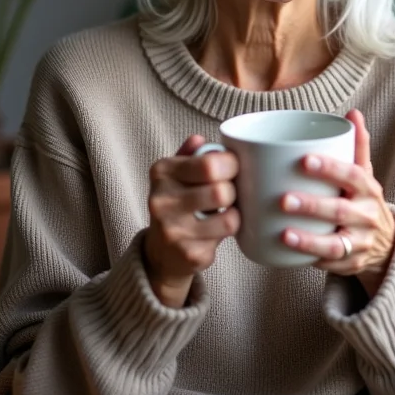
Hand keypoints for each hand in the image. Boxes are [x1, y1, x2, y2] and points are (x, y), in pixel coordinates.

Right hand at [143, 135, 239, 307]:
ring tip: (222, 213)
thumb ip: (191, 154)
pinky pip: (225, 240)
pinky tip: (213, 232)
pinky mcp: (189, 255)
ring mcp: (173, 231)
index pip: (210, 164)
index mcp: (162, 172)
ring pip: (229, 219)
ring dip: (233, 215)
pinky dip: (225, 235)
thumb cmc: (177, 203)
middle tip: (227, 193)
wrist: (161, 252)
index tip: (231, 168)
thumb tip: (199, 139)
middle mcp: (161, 201)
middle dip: (232, 191)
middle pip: (222, 192)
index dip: (231, 164)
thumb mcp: (177, 173)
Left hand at [280, 109, 394, 295]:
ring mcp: (361, 244)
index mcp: (369, 189)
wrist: (386, 245)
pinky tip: (289, 251)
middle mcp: (367, 216)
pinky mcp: (350, 265)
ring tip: (284, 232)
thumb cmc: (363, 200)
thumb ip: (357, 146)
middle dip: (312, 205)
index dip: (330, 168)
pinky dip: (311, 259)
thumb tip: (353, 112)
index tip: (304, 160)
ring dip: (309, 240)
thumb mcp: (364, 175)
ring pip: (336, 244)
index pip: (352, 175)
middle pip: (340, 210)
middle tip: (283, 199)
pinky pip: (330, 265)